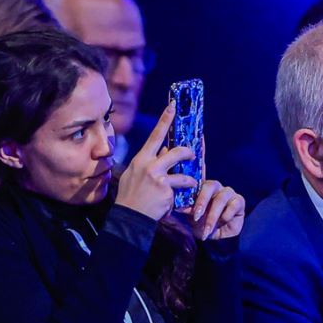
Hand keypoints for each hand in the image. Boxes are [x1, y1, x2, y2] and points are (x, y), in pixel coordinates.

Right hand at [112, 100, 196, 222]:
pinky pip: (182, 186)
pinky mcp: (166, 190)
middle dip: (187, 152)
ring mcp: (158, 177)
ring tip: (191, 182)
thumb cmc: (132, 196)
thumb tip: (164, 152)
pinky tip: (180, 200)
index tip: (173, 105)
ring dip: (190, 178)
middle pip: (175, 151)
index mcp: (141, 159)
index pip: (155, 135)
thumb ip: (149, 163)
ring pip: (182, 171)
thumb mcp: (135, 175)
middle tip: (192, 154)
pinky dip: (184, 192)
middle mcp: (149, 165)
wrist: (130, 217)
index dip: (165, 119)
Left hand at [187, 174, 244, 239]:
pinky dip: (226, 216)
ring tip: (207, 229)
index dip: (196, 174)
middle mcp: (216, 187)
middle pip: (210, 185)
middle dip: (202, 201)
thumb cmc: (203, 223)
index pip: (199, 177)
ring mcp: (228, 193)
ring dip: (213, 215)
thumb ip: (188, 209)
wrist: (216, 236)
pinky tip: (222, 223)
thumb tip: (178, 207)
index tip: (190, 181)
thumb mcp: (193, 217)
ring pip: (221, 198)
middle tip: (196, 216)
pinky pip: (233, 205)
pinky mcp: (239, 201)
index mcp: (203, 187)